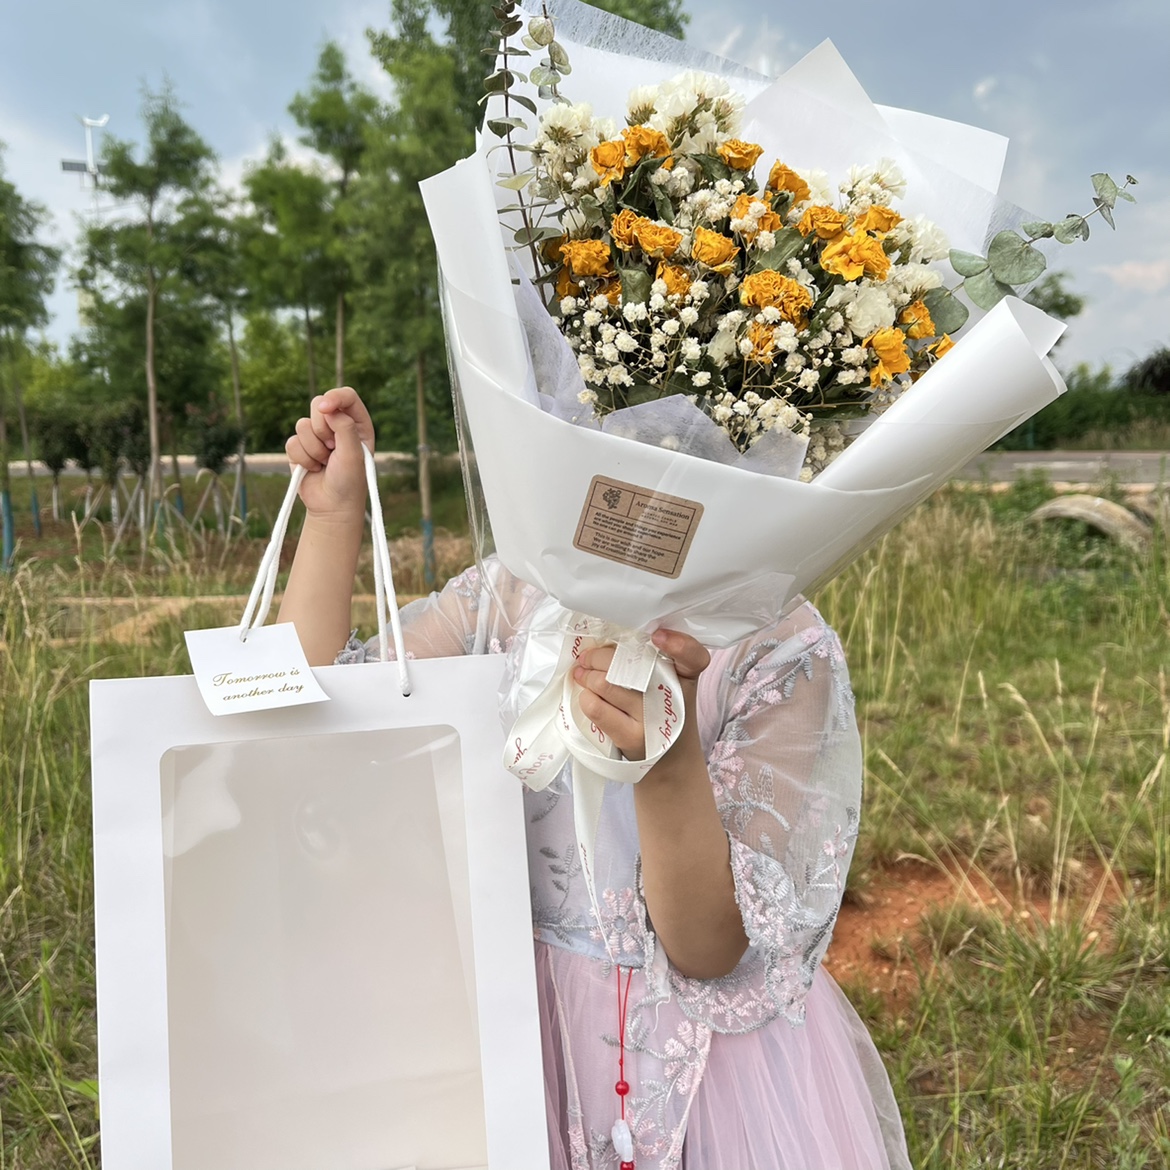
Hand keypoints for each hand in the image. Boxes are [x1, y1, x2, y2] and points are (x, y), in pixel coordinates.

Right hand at [285, 387, 374, 518]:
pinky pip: (292, 442)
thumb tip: (328, 408)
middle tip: (332, 450)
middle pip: (318, 405)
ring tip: (324, 463)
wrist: (332, 507)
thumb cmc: (349, 481)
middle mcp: (337, 426)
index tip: (325, 408)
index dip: (334, 397)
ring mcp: (317, 436)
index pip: (346, 396)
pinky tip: (312, 469)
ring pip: (302, 425)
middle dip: (322, 430)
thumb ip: (345, 427)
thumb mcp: (354, 454)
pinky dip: (302, 458)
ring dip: (313, 449)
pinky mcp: (300, 448)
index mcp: (357, 423)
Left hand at [572, 629, 709, 760]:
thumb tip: (602, 641)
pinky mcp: (630, 737)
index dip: (679, 644)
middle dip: (600, 656)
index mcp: (687, 677)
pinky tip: (586, 695)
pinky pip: (596, 708)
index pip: (694, 657)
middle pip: (630, 664)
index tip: (657, 636)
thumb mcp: (670, 683)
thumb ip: (649, 659)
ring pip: (606, 683)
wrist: (668, 759)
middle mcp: (672, 697)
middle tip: (588, 657)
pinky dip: (585, 697)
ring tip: (582, 674)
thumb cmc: (661, 712)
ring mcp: (651, 719)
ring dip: (587, 675)